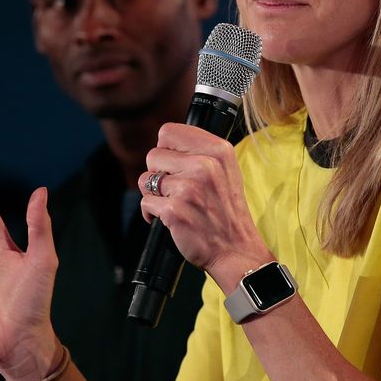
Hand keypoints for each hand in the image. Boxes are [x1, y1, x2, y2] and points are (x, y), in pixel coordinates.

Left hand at [138, 123, 270, 288]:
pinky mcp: (174, 210)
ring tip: (173, 203)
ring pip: (146, 180)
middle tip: (175, 189)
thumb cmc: (226, 210)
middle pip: (153, 155)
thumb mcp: (225, 170)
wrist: (235, 249)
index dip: (166, 149)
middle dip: (158, 173)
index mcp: (218, 150)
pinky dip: (152, 214)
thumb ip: (200, 151)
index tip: (174, 164)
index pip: (169, 131)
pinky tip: (169, 219)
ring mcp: (189, 188)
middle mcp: (204, 165)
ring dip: (153, 194)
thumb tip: (165, 142)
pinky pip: (145, 203)